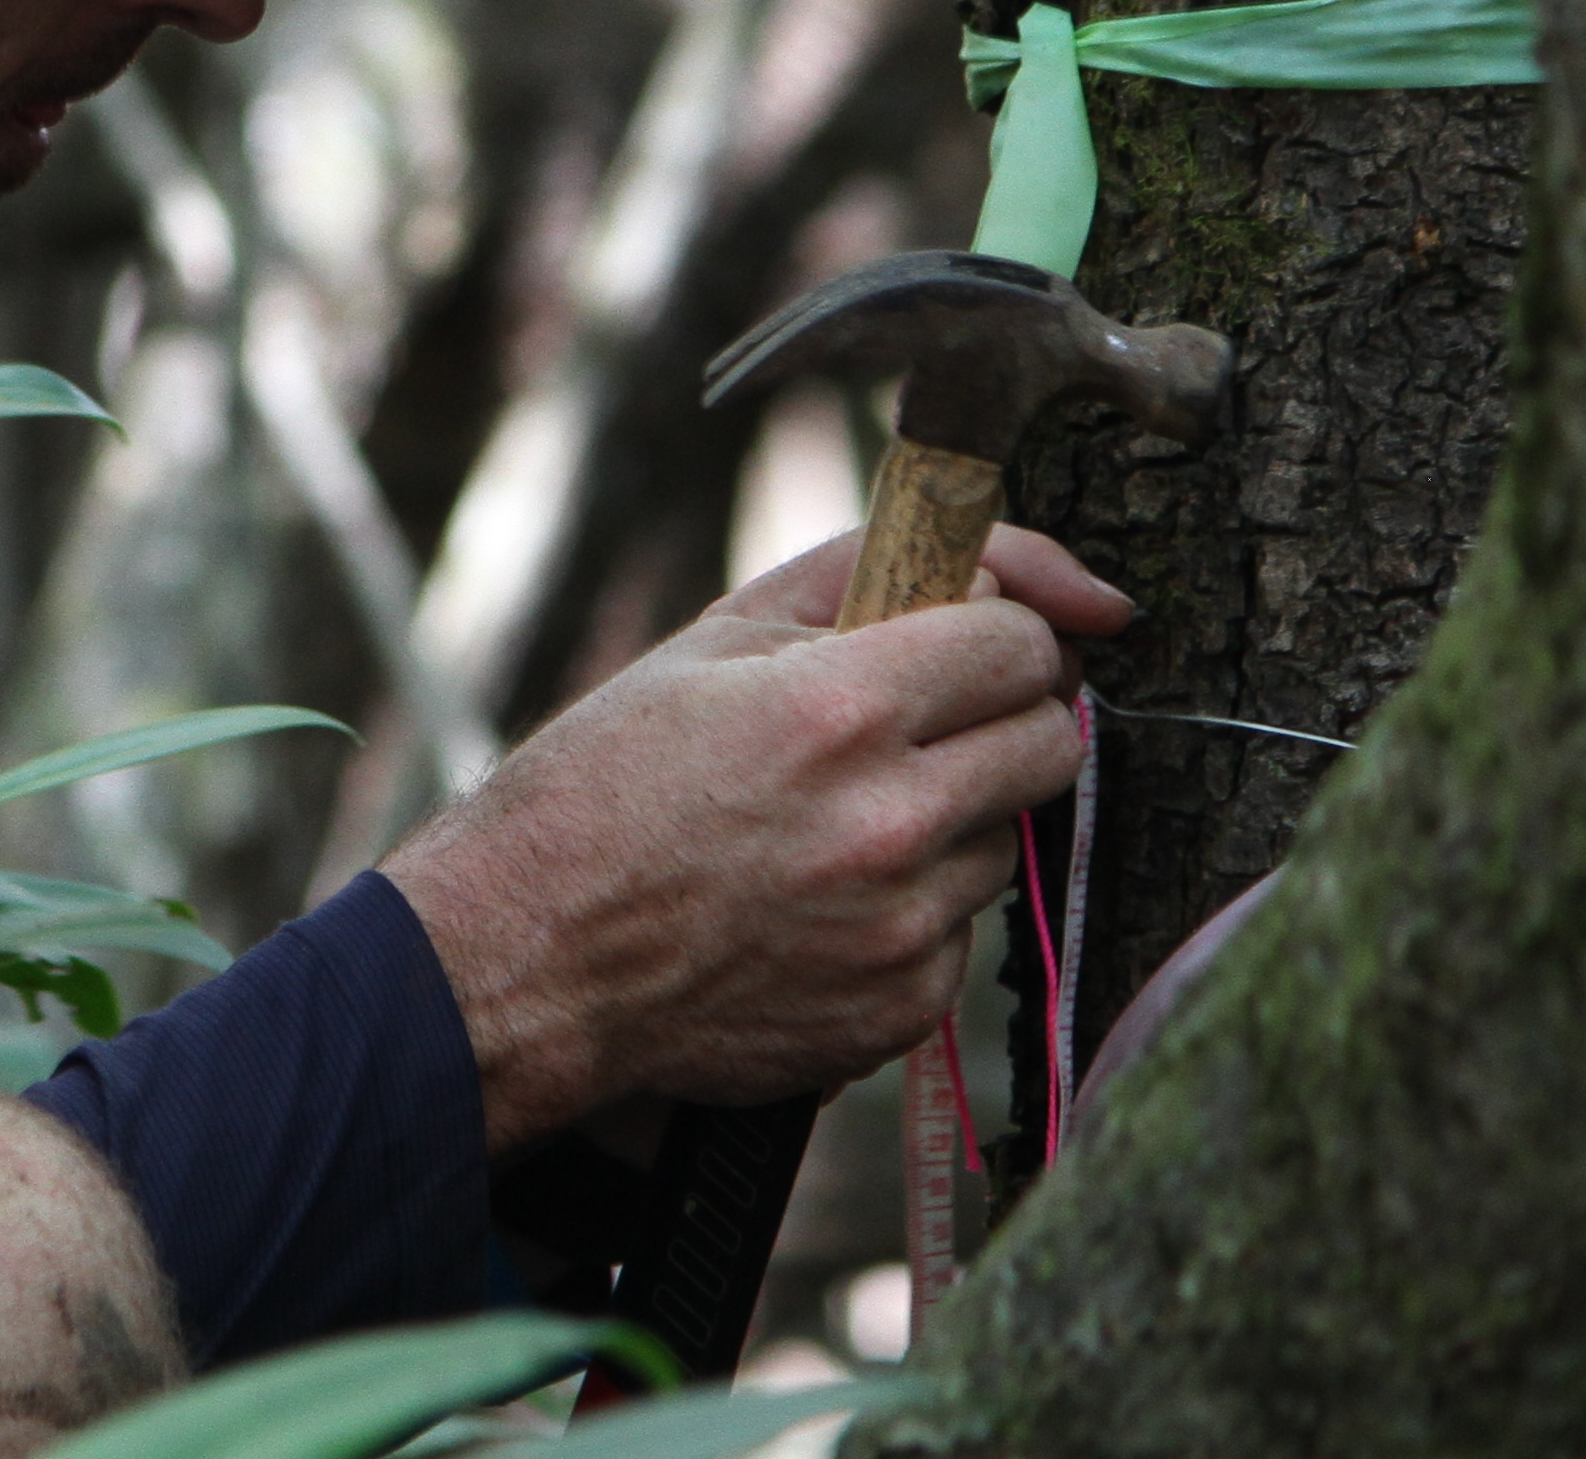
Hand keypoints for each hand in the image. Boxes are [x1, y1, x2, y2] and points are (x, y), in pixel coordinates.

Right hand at [380, 522, 1126, 1149]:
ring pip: (1007, 840)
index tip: (967, 641)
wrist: (533, 955)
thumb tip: (1023, 585)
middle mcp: (889, 823)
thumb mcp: (718, 635)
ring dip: (954, 818)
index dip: (1004, 631)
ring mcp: (901, 928)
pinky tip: (821, 901)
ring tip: (838, 821)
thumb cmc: (613, 778)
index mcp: (841, 709)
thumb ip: (872, 575)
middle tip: (925, 722)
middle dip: (1004, 714)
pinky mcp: (900, 1009)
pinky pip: (961, 933)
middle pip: (1051, 741)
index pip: (1024, 644)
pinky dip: (913, 910)